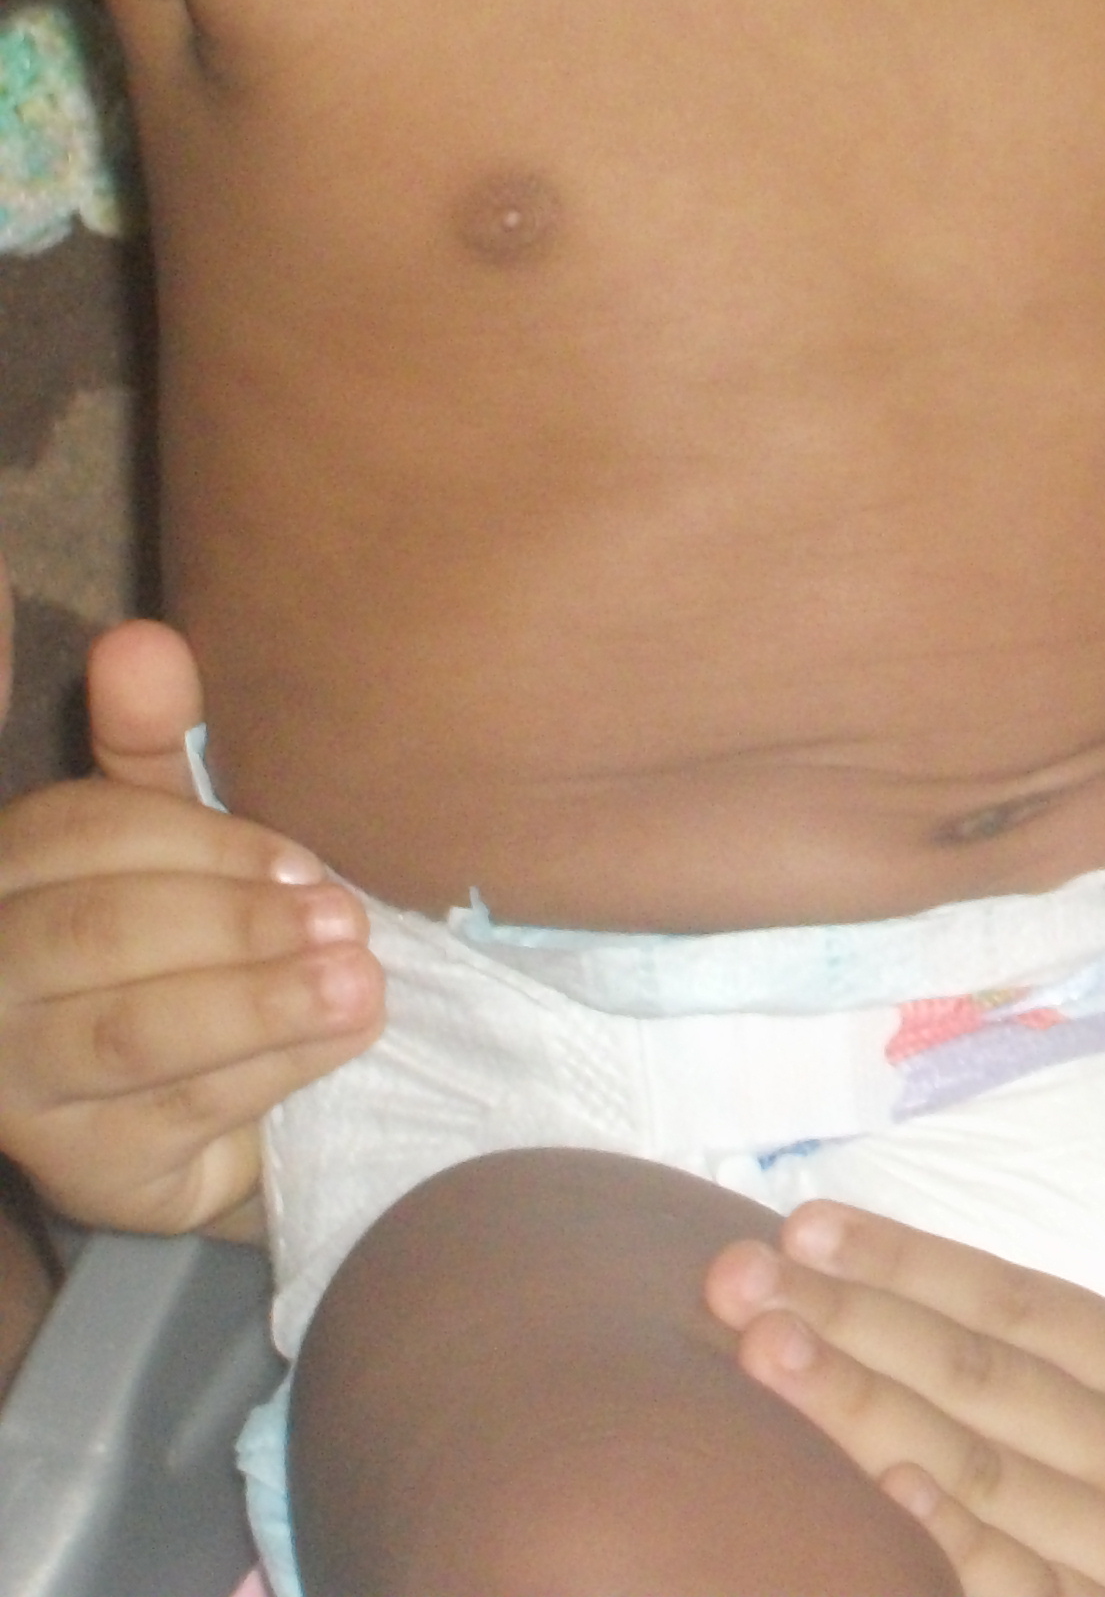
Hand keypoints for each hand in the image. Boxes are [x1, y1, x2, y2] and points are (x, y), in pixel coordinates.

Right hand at [0, 614, 377, 1234]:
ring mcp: (19, 1088)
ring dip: (257, 1002)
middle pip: (93, 936)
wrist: (222, 1096)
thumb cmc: (193, 938)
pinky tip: (342, 1040)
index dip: (196, 840)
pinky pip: (172, 1115)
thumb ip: (156, 744)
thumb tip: (140, 640)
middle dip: (232, 922)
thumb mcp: (178, 837)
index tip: (305, 855)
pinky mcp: (81, 1173)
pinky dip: (269, 1070)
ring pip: (126, 1033)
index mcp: (8, 878)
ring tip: (361, 981)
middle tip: (346, 917)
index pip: (76, 836)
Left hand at [709, 1111, 1104, 1596]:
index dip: (914, 1267)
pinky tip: (869, 1509)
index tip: (818, 1226)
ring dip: (856, 1424)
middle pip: (968, 1388)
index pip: (1022, 1312)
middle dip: (845, 1330)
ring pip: (965, 1487)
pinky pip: (1014, 1594)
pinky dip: (937, 1550)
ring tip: (767, 1368)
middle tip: (734, 1284)